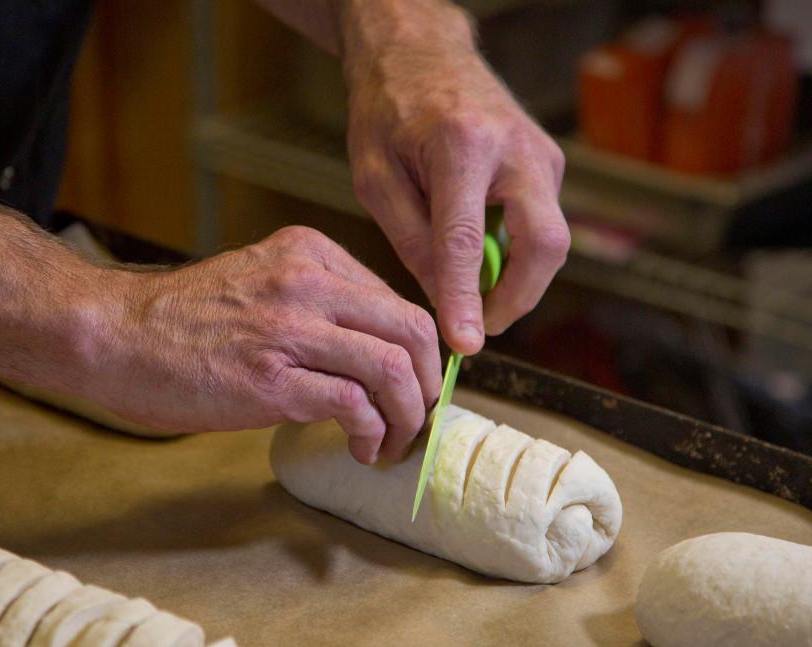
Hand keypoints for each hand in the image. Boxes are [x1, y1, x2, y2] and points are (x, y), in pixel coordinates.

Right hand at [86, 226, 441, 463]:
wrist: (112, 334)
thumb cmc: (180, 319)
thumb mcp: (259, 281)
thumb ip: (315, 303)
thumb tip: (368, 351)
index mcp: (308, 252)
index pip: (397, 298)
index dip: (419, 349)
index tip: (415, 382)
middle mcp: (308, 280)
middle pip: (412, 328)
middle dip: (428, 382)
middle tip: (419, 415)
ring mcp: (290, 328)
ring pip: (394, 368)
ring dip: (408, 415)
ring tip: (393, 442)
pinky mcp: (272, 379)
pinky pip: (355, 405)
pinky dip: (372, 433)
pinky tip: (361, 448)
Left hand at [342, 2, 569, 354]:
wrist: (422, 49)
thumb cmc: (388, 108)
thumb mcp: (376, 177)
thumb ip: (410, 240)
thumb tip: (445, 301)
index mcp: (462, 146)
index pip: (467, 242)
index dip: (466, 300)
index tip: (465, 345)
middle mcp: (515, 147)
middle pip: (545, 245)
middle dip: (518, 299)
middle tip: (479, 326)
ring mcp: (542, 152)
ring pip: (550, 239)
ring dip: (516, 277)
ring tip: (469, 288)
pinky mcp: (549, 160)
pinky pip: (542, 223)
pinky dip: (516, 252)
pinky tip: (480, 253)